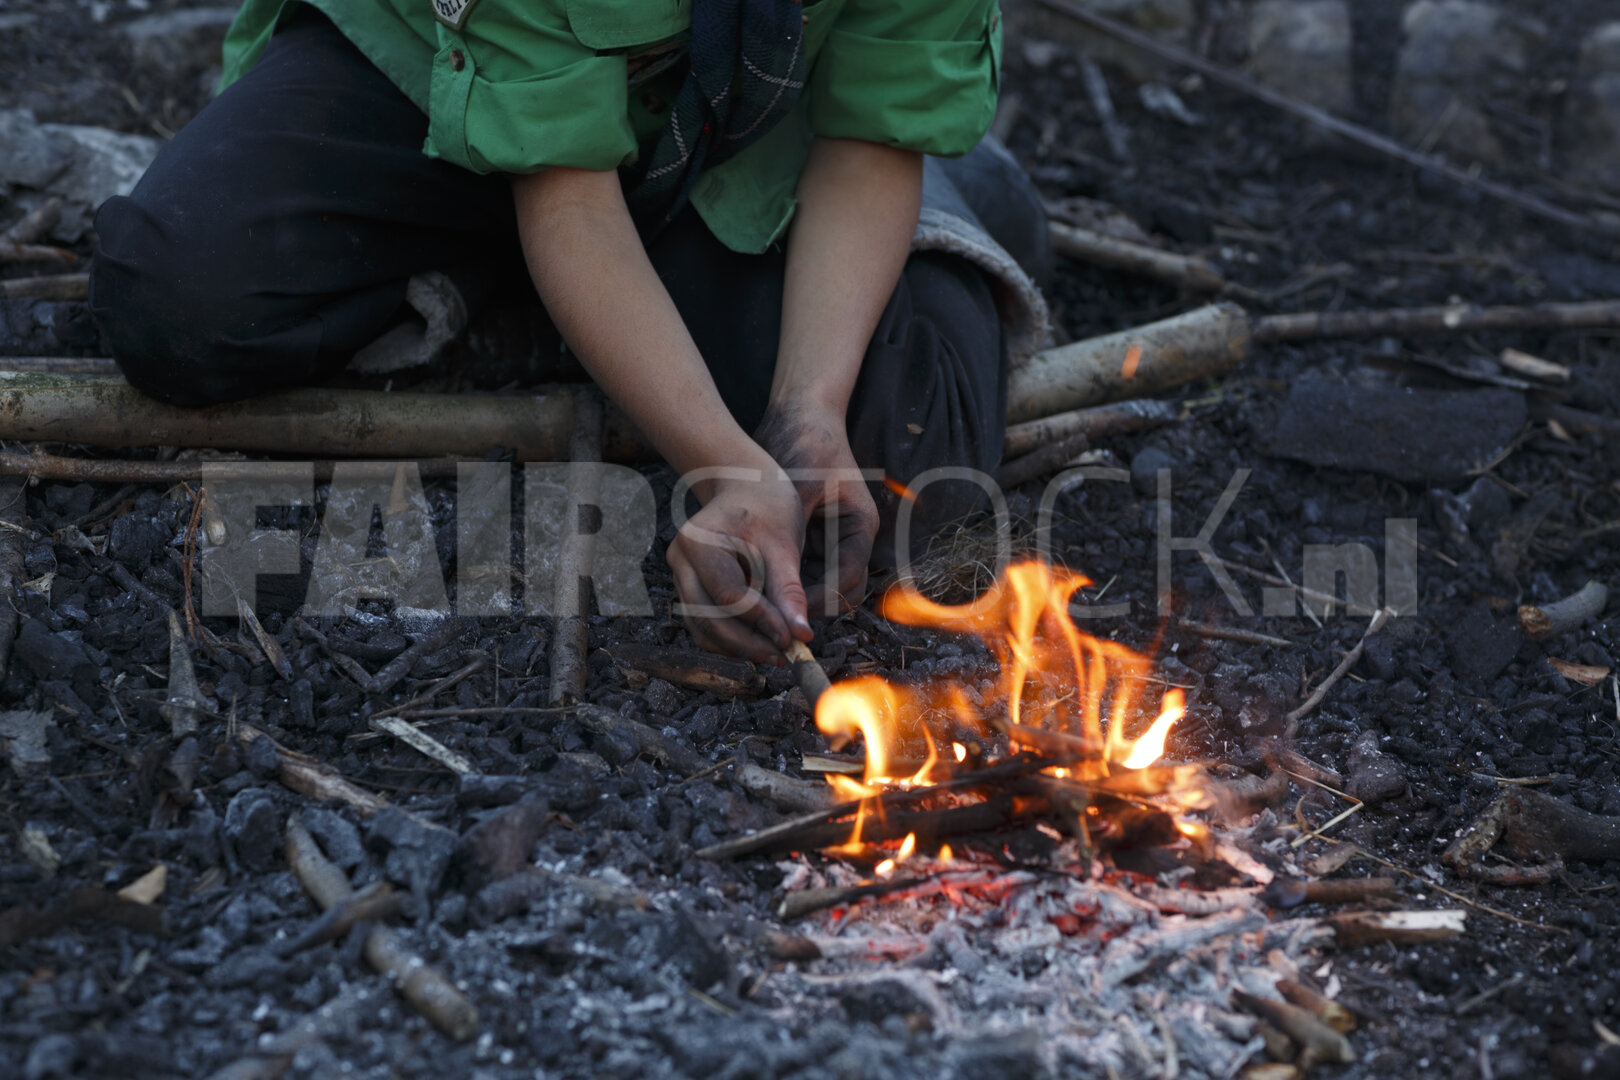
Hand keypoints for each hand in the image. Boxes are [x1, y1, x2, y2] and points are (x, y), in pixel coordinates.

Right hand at [665, 467, 812, 663]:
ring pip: (703, 628)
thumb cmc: (768, 506)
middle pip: (708, 618)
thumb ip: (789, 590)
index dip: (761, 621)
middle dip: (748, 642)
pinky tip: (762, 642)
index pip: (728, 594)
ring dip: (739, 647)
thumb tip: (801, 636)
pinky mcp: (691, 588)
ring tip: (778, 652)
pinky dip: (730, 639)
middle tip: (786, 655)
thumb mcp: (783, 544)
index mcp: (699, 541)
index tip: (793, 638)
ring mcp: (681, 576)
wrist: (748, 486)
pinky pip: (705, 625)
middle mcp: (681, 560)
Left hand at [755, 402, 878, 616]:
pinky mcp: (811, 538)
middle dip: (810, 606)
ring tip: (765, 607)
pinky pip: (802, 571)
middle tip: (775, 618)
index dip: (819, 600)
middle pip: (841, 591)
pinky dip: (785, 580)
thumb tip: (781, 583)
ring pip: (821, 586)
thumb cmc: (805, 446)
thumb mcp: (799, 492)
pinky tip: (758, 585)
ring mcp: (831, 539)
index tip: (789, 611)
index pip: (847, 580)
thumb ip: (794, 538)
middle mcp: (850, 538)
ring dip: (797, 596)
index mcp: (860, 527)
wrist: (798, 418)